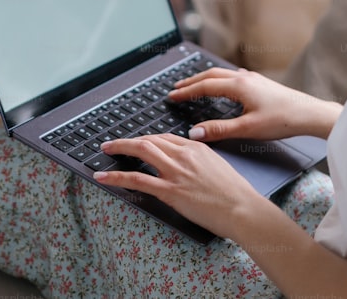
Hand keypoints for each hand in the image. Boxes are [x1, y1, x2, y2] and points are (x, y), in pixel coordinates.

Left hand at [93, 133, 264, 239]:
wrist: (243, 208)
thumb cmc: (235, 194)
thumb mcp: (218, 167)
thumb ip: (200, 162)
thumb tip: (188, 167)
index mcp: (197, 148)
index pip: (165, 137)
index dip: (147, 139)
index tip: (137, 143)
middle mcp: (184, 155)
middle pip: (150, 140)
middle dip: (128, 140)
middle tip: (113, 143)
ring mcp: (176, 171)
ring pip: (141, 151)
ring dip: (119, 148)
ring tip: (106, 150)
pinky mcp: (170, 190)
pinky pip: (137, 179)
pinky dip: (117, 177)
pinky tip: (104, 177)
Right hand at [167, 68, 341, 141]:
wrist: (309, 114)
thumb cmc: (282, 120)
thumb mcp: (247, 129)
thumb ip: (219, 130)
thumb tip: (195, 132)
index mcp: (238, 86)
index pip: (204, 85)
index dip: (186, 91)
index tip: (171, 95)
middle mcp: (244, 78)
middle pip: (210, 75)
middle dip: (191, 81)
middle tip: (176, 87)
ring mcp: (253, 79)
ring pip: (222, 74)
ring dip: (205, 79)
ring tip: (193, 85)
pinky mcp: (260, 84)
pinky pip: (233, 77)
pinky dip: (220, 80)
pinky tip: (223, 85)